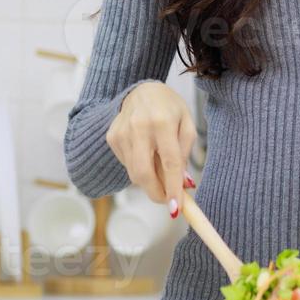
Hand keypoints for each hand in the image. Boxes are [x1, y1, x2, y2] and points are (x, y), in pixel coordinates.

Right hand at [106, 81, 195, 216]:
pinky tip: (146, 153)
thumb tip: (183, 184)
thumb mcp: (187, 124)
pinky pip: (127, 164)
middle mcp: (139, 127)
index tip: (176, 208)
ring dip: (150, 180)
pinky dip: (139, 167)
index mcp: (162, 122)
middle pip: (144, 173)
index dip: (173, 188)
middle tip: (167, 200)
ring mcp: (122, 133)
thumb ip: (186, 153)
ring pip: (134, 173)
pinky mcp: (112, 138)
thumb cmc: (169, 108)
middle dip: (156, 193)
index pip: (169, 162)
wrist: (142, 90)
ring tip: (160, 167)